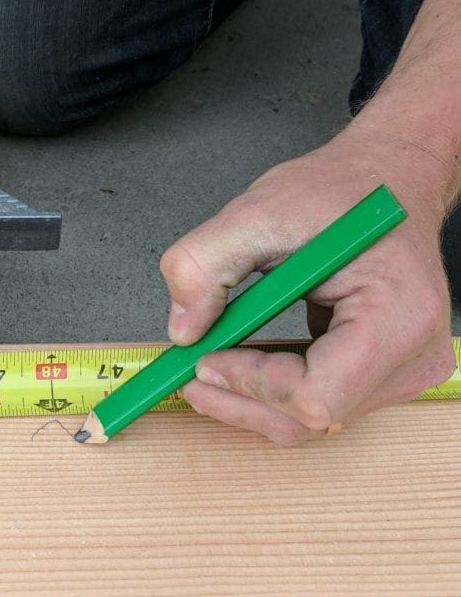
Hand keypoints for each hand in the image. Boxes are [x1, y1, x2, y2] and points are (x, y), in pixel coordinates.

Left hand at [161, 128, 455, 443]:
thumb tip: (183, 330)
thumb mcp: (257, 211)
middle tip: (188, 372)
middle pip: (313, 417)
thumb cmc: (340, 190)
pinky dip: (273, 386)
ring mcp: (405, 369)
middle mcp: (413, 354)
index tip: (204, 357)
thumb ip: (204, 264)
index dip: (250, 385)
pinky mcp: (388, 371)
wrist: (385, 178)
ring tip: (210, 360)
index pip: (316, 395)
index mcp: (396, 315)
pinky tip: (244, 357)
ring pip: (313, 418)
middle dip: (240, 400)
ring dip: (252, 397)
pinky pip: (321, 399)